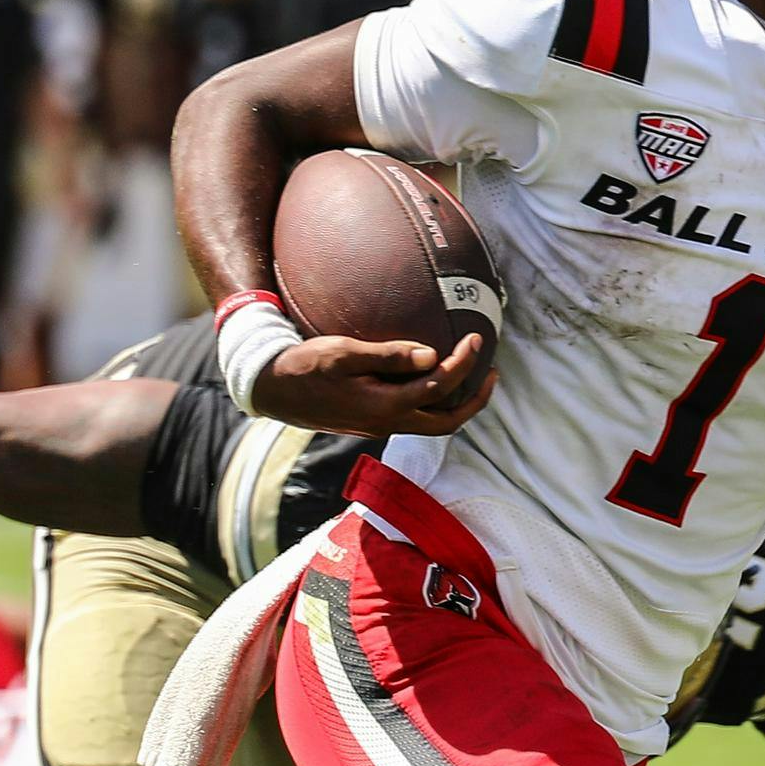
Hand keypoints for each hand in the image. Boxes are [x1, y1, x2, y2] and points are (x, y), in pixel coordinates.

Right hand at [250, 332, 494, 436]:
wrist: (272, 390)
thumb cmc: (305, 366)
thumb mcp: (345, 353)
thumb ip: (389, 356)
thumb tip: (431, 356)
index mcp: (384, 407)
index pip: (439, 387)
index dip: (463, 363)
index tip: (476, 338)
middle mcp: (387, 424)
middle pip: (447, 423)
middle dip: (475, 400)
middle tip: (492, 372)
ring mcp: (380, 427)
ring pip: (432, 423)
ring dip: (457, 403)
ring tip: (471, 375)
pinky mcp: (372, 422)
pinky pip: (415, 417)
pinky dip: (434, 401)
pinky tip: (432, 377)